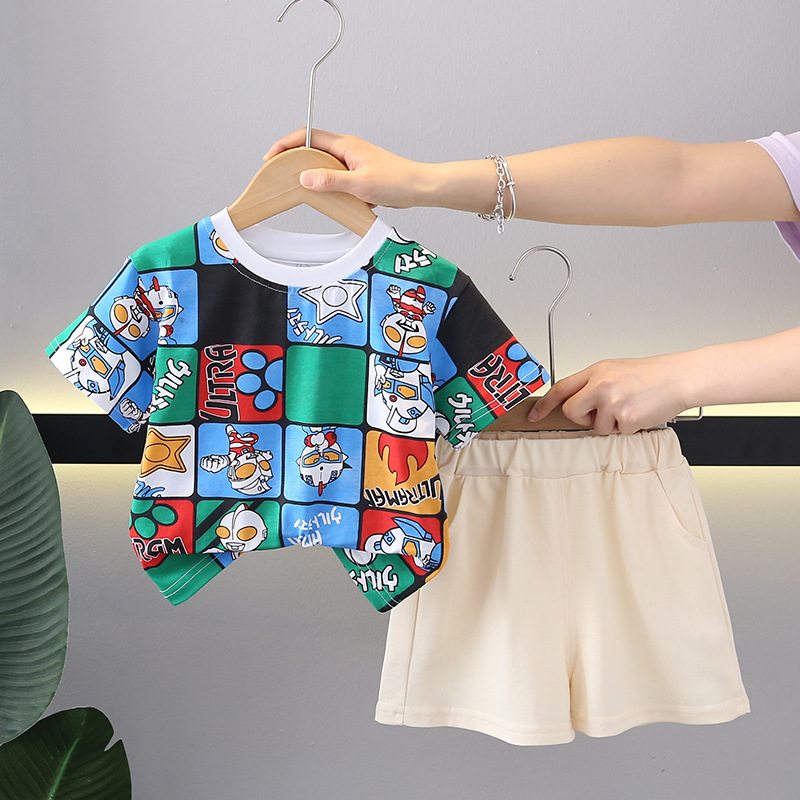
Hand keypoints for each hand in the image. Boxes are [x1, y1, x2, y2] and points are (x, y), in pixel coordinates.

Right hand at [264, 129, 428, 208]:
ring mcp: (352, 162)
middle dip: (293, 161)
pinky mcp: (358, 175)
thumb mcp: (359, 184)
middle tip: (280, 176)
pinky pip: (336, 179)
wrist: (419, 188)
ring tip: (304, 191)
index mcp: (345, 145)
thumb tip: (304, 178)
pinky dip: (330, 189)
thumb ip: (331, 181)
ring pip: (323, 166)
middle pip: (311, 150)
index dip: (285, 145)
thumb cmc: (397, 181)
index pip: (306, 136)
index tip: (271, 158)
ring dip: (313, 177)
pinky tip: (333, 201)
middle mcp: (347, 149)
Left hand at [529, 354, 690, 434]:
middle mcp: (600, 384)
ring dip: (611, 423)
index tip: (534, 414)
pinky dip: (627, 428)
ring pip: (595, 427)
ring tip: (629, 407)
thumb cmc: (651, 375)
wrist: (679, 378)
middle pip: (572, 412)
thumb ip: (593, 384)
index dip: (544, 403)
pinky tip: (639, 413)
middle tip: (603, 412)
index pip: (560, 388)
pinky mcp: (625, 418)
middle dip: (583, 418)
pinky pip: (616, 433)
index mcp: (596, 371)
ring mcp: (612, 402)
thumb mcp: (615, 370)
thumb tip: (575, 402)